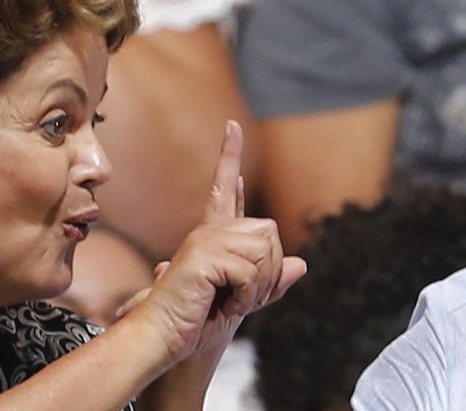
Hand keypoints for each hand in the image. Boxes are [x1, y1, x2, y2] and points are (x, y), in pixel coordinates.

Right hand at [119, 121, 305, 364]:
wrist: (164, 340)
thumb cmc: (196, 321)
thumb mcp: (243, 299)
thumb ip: (269, 280)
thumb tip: (301, 265)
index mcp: (213, 235)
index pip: (224, 188)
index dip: (230, 155)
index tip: (232, 126)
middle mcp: (208, 231)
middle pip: (269, 232)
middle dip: (267, 273)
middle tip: (242, 298)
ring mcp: (204, 241)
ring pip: (264, 252)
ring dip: (256, 288)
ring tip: (228, 302)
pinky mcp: (202, 257)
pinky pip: (250, 272)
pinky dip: (245, 297)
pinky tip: (223, 305)